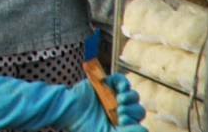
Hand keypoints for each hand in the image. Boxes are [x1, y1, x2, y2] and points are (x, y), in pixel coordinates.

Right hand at [0, 71, 144, 131]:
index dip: (136, 124)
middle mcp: (119, 111)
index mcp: (118, 125)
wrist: (66, 109)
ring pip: (132, 96)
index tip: (124, 123)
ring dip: (129, 98)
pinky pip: (122, 81)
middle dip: (133, 111)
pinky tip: (117, 87)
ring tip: (120, 101)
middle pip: (137, 109)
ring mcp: (114, 97)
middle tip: (121, 113)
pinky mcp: (107, 84)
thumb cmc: (81, 125)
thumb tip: (142, 129)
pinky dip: (122, 82)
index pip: (137, 123)